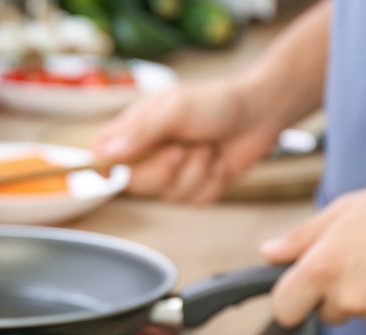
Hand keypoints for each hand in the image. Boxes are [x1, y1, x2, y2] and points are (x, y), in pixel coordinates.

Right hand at [91, 79, 283, 204]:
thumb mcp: (174, 110)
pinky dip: (212, 183)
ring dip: (195, 173)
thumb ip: (139, 133)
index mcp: (138, 129)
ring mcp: (175, 171)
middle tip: (181, 150)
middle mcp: (152, 152)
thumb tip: (105, 154)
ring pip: (168, 195)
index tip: (111, 172)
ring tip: (209, 149)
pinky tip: (220, 162)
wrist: (262, 111)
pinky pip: (194, 201)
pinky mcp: (198, 185)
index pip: (103, 153)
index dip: (103, 165)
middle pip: (136, 184)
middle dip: (164, 171)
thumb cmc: (217, 102)